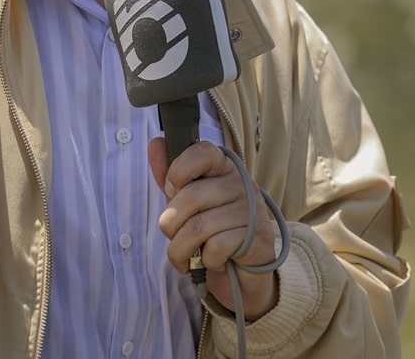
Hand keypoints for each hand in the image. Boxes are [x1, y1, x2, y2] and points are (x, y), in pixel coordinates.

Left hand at [148, 138, 278, 319]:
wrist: (241, 270)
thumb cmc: (211, 230)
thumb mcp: (187, 202)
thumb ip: (171, 175)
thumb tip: (155, 144)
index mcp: (224, 168)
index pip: (203, 151)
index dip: (179, 170)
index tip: (171, 190)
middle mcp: (242, 184)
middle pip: (191, 196)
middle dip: (170, 224)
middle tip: (173, 237)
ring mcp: (253, 211)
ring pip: (198, 227)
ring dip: (180, 249)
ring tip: (184, 256)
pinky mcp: (259, 239)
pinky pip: (216, 247)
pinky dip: (205, 260)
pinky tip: (211, 261)